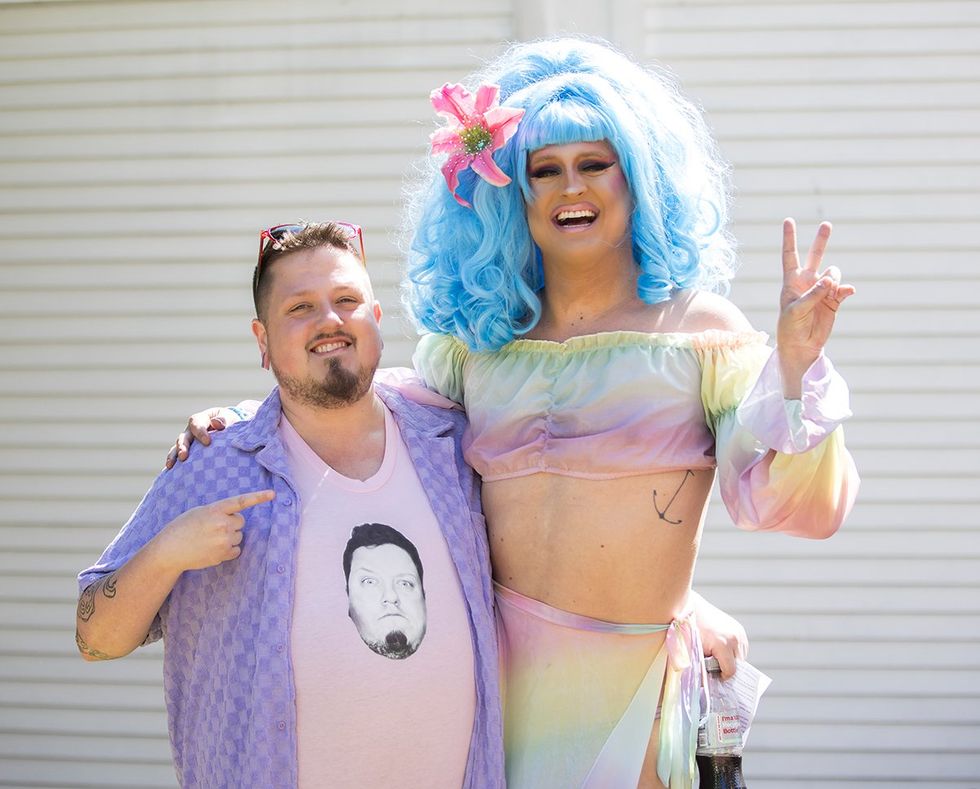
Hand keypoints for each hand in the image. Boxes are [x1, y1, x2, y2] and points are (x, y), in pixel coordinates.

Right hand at [152, 490, 274, 572]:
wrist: (169, 550)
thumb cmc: (182, 527)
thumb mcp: (199, 512)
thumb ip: (218, 512)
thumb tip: (237, 521)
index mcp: (214, 510)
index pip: (240, 502)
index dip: (258, 497)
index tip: (273, 494)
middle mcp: (221, 524)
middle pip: (241, 521)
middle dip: (231, 523)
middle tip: (213, 527)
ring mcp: (223, 540)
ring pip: (239, 535)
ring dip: (230, 536)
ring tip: (210, 538)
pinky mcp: (222, 554)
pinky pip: (236, 549)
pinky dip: (229, 549)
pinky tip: (213, 548)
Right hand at [165, 406, 240, 468]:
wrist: (229, 428)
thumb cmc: (229, 422)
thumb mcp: (229, 418)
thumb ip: (224, 419)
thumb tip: (217, 423)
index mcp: (202, 419)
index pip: (196, 423)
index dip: (200, 432)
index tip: (207, 442)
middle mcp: (191, 430)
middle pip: (184, 436)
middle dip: (183, 446)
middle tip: (184, 457)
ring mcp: (188, 440)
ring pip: (177, 446)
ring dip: (174, 455)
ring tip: (171, 465)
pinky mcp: (188, 450)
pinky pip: (177, 455)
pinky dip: (173, 461)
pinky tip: (171, 471)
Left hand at [691, 592, 747, 678]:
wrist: (690, 607)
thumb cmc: (688, 630)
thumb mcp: (693, 651)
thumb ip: (701, 669)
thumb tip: (706, 685)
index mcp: (723, 643)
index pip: (731, 671)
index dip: (722, 677)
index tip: (714, 677)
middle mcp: (735, 638)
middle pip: (738, 665)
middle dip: (726, 669)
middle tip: (713, 669)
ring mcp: (739, 632)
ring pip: (741, 657)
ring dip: (731, 660)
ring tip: (716, 657)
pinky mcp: (739, 629)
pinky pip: (741, 647)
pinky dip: (733, 651)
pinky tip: (721, 649)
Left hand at [776, 218, 855, 395]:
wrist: (801, 346)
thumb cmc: (790, 328)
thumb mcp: (795, 311)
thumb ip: (812, 294)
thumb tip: (829, 279)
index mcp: (791, 281)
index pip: (790, 255)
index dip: (789, 238)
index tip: (788, 220)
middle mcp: (807, 282)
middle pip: (815, 256)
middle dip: (821, 240)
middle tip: (827, 224)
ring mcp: (822, 290)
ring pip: (833, 273)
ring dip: (832, 280)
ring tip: (827, 293)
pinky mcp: (834, 300)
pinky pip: (843, 289)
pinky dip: (845, 289)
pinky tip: (847, 292)